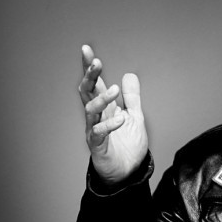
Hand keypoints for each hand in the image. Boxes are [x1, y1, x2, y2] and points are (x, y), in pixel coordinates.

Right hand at [78, 45, 148, 184]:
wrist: (128, 172)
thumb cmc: (127, 145)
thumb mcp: (135, 116)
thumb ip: (132, 98)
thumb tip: (129, 75)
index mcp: (105, 107)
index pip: (95, 83)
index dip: (90, 67)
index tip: (86, 49)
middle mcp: (97, 116)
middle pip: (87, 92)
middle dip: (90, 76)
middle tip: (95, 62)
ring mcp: (95, 130)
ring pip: (91, 110)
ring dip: (102, 98)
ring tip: (115, 90)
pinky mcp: (98, 146)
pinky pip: (98, 133)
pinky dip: (109, 125)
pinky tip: (120, 119)